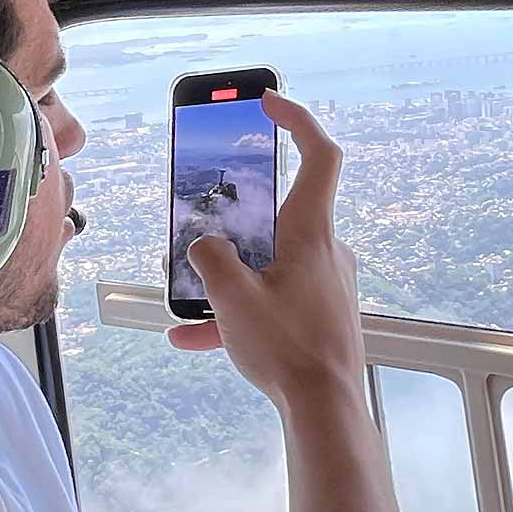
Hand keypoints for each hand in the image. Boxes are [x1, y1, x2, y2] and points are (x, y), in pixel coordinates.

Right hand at [168, 91, 365, 413]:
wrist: (325, 408)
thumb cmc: (288, 349)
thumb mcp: (232, 297)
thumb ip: (209, 259)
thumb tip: (206, 247)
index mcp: (313, 231)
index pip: (319, 155)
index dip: (296, 120)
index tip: (268, 103)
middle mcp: (327, 250)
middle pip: (280, 213)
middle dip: (237, 217)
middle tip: (204, 219)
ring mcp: (326, 284)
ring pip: (269, 263)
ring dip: (228, 275)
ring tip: (186, 296)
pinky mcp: (321, 314)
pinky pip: (272, 301)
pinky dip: (236, 313)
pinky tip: (191, 338)